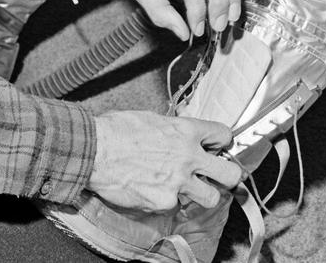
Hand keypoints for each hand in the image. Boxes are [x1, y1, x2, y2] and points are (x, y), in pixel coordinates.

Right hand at [88, 111, 240, 212]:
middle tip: (220, 175)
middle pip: (230, 173)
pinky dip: (168, 202)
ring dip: (202, 194)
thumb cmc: (118, 131)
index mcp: (186, 130)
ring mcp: (178, 182)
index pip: (224, 134)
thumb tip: (181, 135)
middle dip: (228, 175)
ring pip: (211, 197)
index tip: (218, 147)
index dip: (223, 142)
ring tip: (189, 189)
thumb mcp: (153, 119)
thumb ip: (174, 130)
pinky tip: (154, 192)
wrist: (96, 151)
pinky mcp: (165, 202)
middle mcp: (188, 156)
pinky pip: (176, 206)